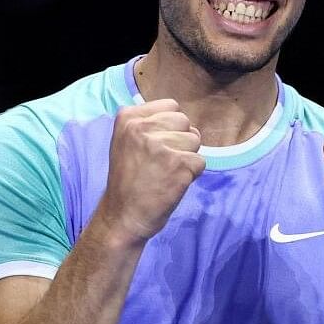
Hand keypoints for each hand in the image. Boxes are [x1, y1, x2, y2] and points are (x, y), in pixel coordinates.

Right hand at [98, 98, 204, 244]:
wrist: (122, 217)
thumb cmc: (129, 181)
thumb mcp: (127, 142)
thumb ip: (150, 124)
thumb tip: (185, 121)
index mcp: (128, 117)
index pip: (171, 106)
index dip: (171, 127)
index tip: (156, 147)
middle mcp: (142, 128)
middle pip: (185, 122)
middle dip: (181, 141)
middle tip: (162, 163)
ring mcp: (160, 146)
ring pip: (195, 140)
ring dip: (187, 158)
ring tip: (165, 174)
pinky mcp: (178, 165)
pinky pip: (201, 162)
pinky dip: (192, 175)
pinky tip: (172, 184)